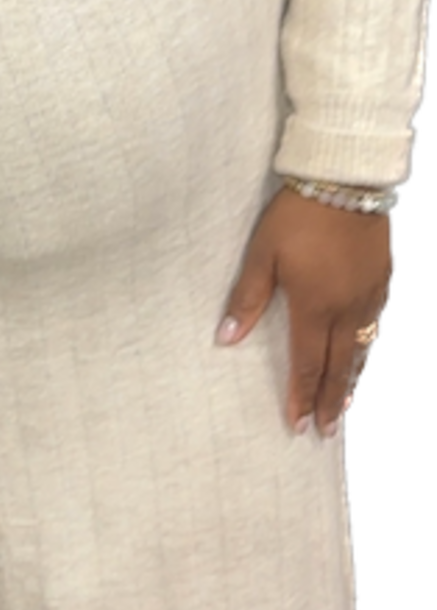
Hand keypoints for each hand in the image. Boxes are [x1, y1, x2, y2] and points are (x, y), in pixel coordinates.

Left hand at [218, 188, 391, 433]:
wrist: (347, 178)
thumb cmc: (298, 215)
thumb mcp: (262, 254)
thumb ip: (247, 298)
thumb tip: (226, 338)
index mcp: (314, 306)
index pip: (307, 363)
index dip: (301, 395)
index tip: (297, 423)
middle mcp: (346, 308)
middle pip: (339, 366)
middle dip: (330, 401)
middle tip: (325, 431)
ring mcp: (369, 295)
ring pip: (361, 350)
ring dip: (352, 381)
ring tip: (344, 406)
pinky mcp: (383, 279)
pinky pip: (374, 326)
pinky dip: (367, 350)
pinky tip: (362, 356)